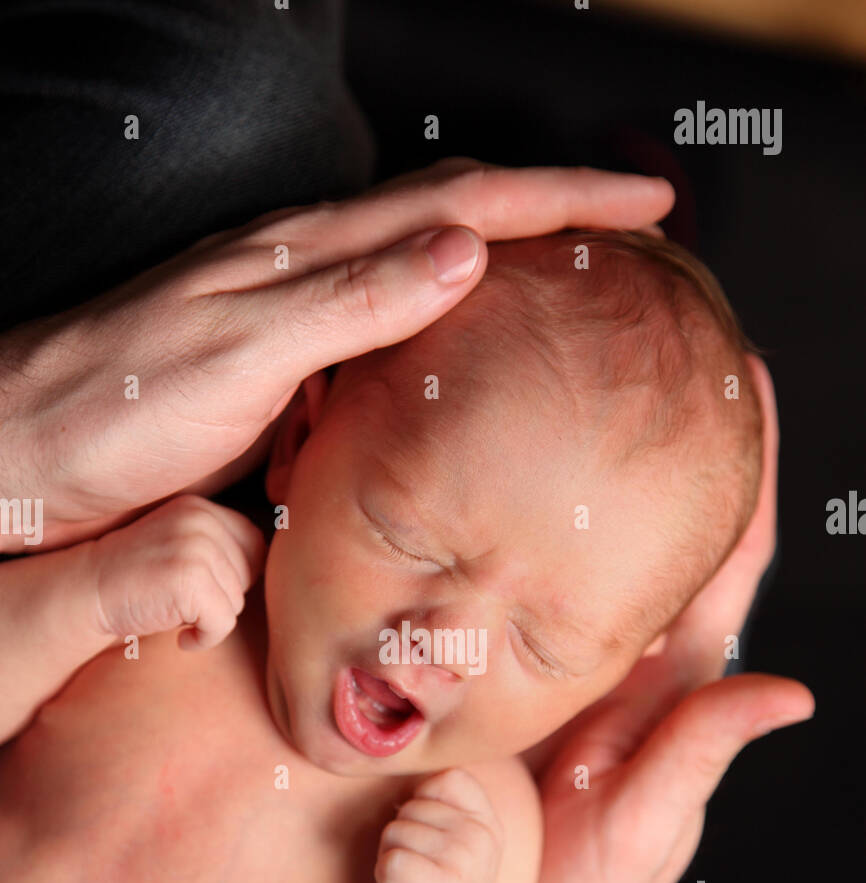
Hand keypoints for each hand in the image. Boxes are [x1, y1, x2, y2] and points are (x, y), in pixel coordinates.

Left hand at [0, 160, 672, 550]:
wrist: (27, 454)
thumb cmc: (111, 406)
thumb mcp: (240, 351)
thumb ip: (352, 303)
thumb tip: (467, 252)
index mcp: (309, 254)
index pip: (463, 204)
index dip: (563, 197)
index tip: (649, 202)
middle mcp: (309, 272)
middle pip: (454, 216)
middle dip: (554, 210)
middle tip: (635, 225)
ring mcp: (296, 316)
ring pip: (425, 266)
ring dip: (509, 259)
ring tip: (577, 274)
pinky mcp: (282, 367)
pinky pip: (390, 326)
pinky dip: (449, 320)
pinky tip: (466, 349)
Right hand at [89, 495, 264, 649]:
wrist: (86, 594)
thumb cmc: (137, 580)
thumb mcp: (181, 545)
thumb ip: (220, 545)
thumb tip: (278, 567)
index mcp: (202, 508)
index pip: (255, 546)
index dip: (236, 576)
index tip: (202, 589)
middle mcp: (201, 520)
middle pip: (250, 575)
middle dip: (223, 599)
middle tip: (184, 604)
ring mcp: (195, 547)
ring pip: (237, 602)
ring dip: (211, 620)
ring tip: (176, 615)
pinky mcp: (189, 579)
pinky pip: (223, 623)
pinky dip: (205, 639)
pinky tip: (180, 636)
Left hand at [376, 768, 503, 882]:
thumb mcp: (435, 844)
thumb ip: (431, 801)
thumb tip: (396, 751)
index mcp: (488, 823)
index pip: (446, 776)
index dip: (416, 805)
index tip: (420, 845)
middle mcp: (487, 840)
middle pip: (413, 802)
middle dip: (396, 837)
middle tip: (413, 880)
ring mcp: (472, 867)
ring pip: (398, 829)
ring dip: (388, 861)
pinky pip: (394, 858)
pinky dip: (386, 878)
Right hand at [509, 356, 814, 882]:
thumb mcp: (643, 831)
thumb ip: (699, 758)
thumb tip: (789, 694)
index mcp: (665, 682)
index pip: (722, 561)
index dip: (745, 476)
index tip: (747, 378)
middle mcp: (609, 653)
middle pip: (643, 523)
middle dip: (650, 432)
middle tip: (640, 333)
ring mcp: (540, 655)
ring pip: (558, 539)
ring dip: (562, 461)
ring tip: (547, 368)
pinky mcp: (476, 670)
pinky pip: (477, 579)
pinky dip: (475, 519)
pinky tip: (452, 467)